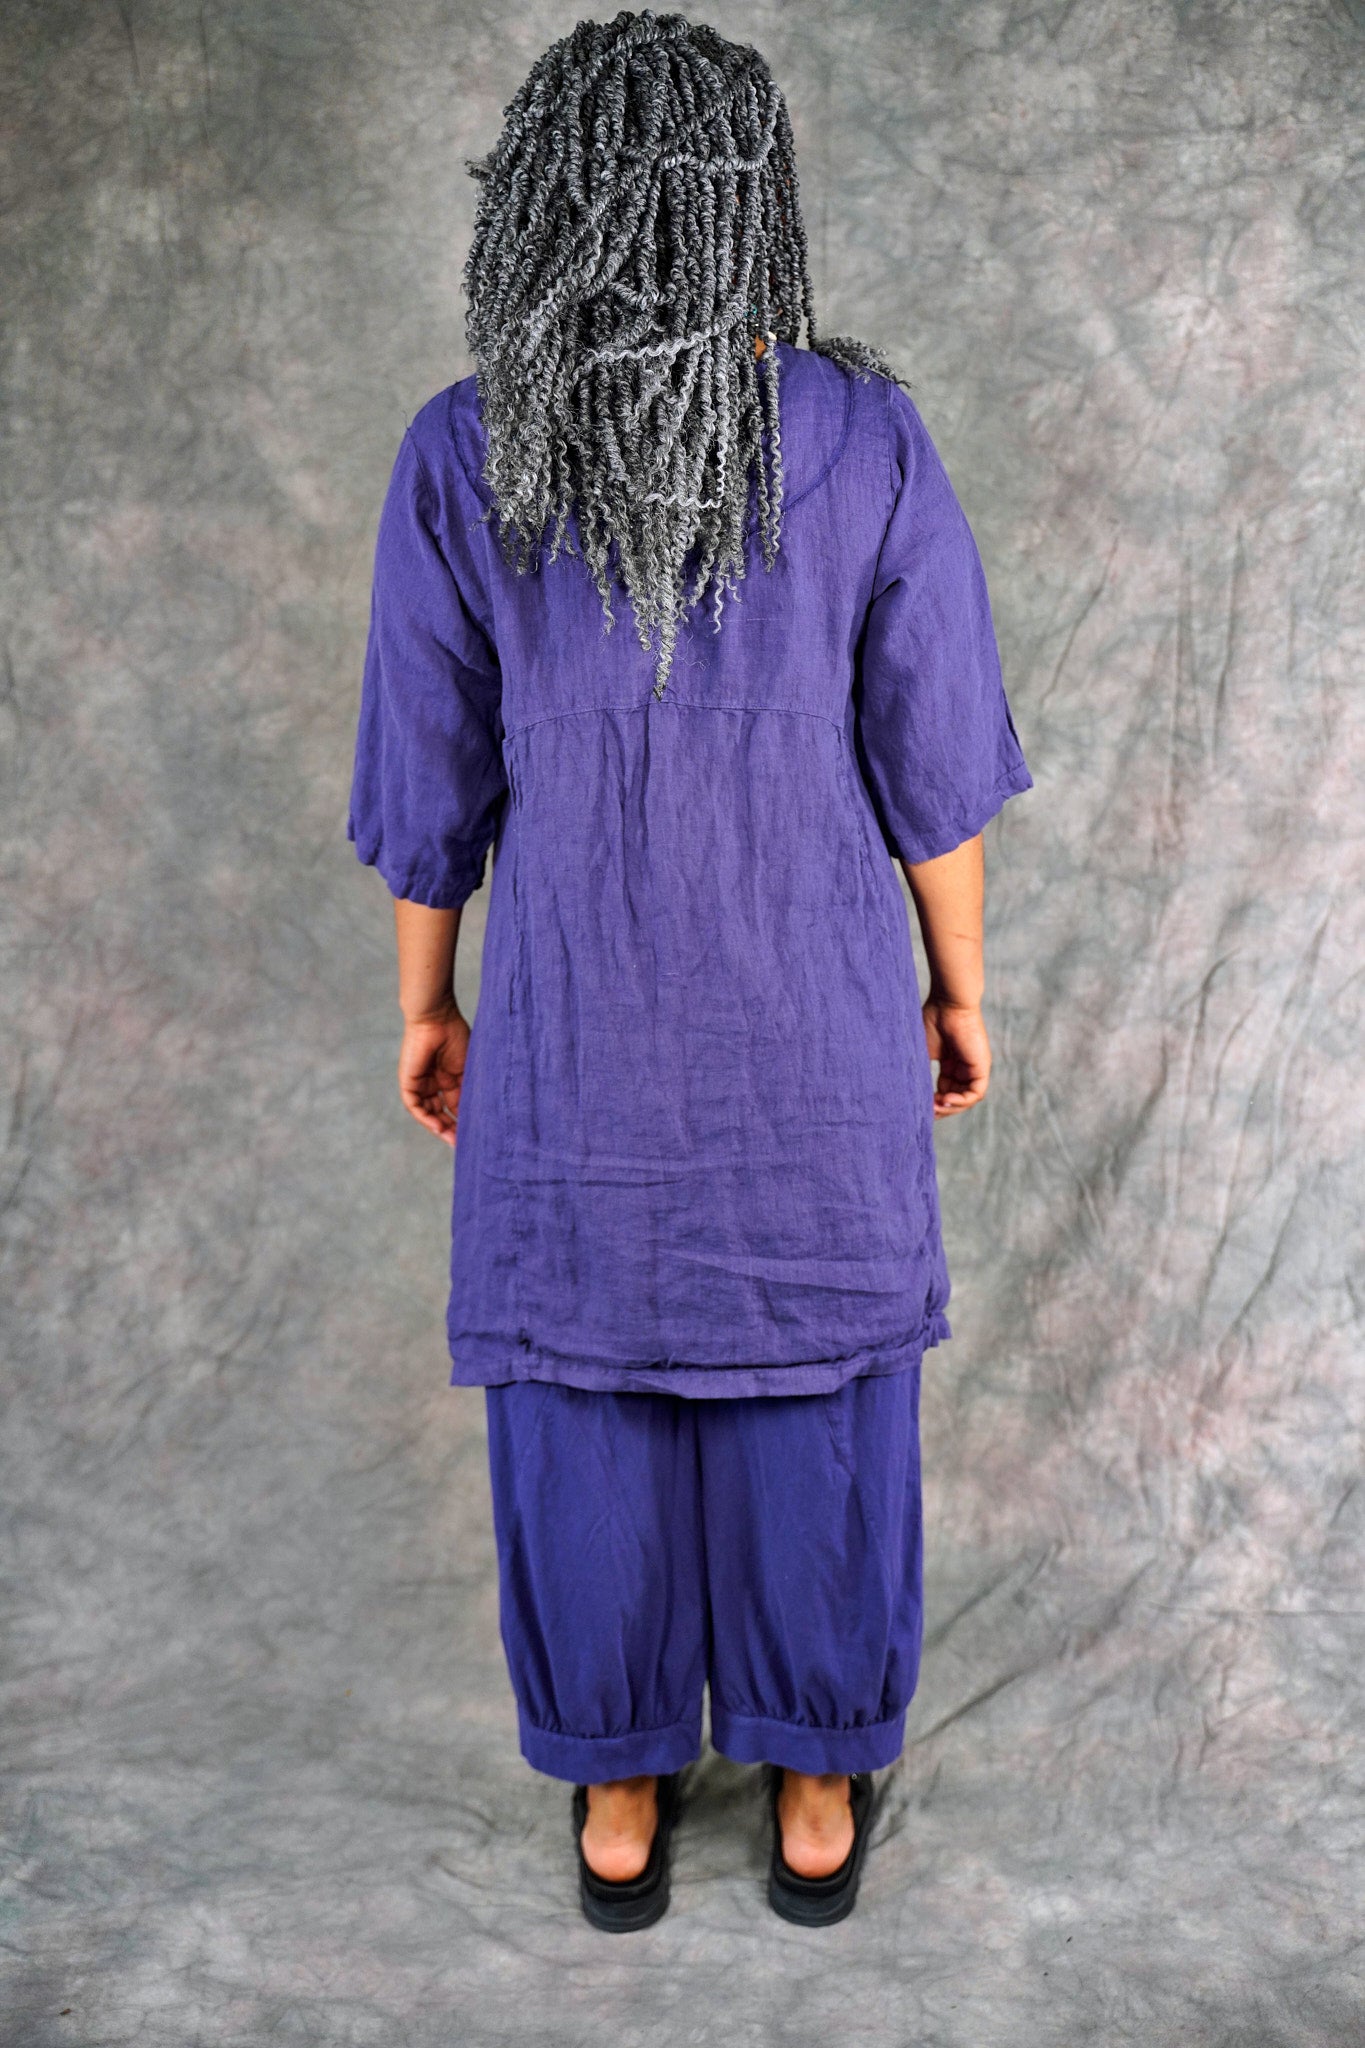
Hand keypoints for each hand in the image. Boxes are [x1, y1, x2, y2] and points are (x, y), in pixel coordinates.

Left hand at [397, 1001, 469, 1146]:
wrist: (437, 1018)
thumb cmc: (455, 1036)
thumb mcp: (466, 1069)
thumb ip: (467, 1091)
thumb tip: (476, 1115)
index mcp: (448, 1077)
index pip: (455, 1105)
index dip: (463, 1120)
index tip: (474, 1135)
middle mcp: (433, 1082)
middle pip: (441, 1112)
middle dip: (451, 1128)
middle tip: (462, 1143)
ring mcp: (420, 1082)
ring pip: (428, 1111)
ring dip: (439, 1126)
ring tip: (452, 1139)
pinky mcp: (409, 1081)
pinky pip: (415, 1105)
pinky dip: (425, 1117)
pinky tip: (438, 1126)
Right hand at [922, 997, 990, 1117]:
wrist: (947, 1004)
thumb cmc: (932, 1020)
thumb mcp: (923, 1053)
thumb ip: (921, 1074)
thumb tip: (910, 1096)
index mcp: (951, 1063)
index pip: (945, 1090)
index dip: (933, 1101)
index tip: (919, 1104)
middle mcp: (964, 1067)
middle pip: (956, 1097)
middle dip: (942, 1108)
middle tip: (927, 1110)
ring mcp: (974, 1067)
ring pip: (966, 1099)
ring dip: (951, 1107)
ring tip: (935, 1106)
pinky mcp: (981, 1066)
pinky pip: (975, 1093)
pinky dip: (961, 1101)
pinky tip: (945, 1099)